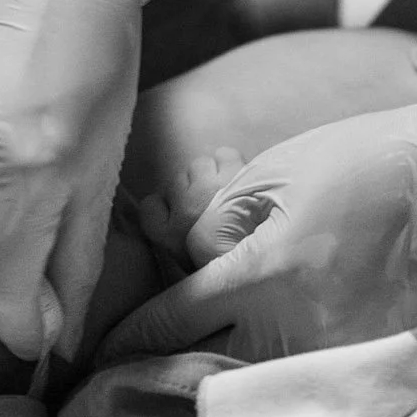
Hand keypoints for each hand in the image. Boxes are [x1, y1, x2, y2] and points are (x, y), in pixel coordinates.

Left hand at [100, 88, 416, 363]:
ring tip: (188, 375)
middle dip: (169, 373)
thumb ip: (219, 221)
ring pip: (258, 382)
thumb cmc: (363, 160)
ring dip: (223, 379)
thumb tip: (190, 263)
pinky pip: (310, 382)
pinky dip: (282, 377)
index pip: (177, 319)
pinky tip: (265, 365)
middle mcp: (299, 322)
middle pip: (210, 370)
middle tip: (127, 378)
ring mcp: (340, 352)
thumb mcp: (276, 171)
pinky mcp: (375, 364)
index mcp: (267, 267)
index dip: (134, 338)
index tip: (103, 349)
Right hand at [135, 146, 247, 264]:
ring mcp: (210, 188)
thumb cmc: (227, 262)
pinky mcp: (234, 171)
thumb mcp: (188, 261)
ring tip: (225, 189)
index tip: (177, 213)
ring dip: (210, 174)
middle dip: (191, 190)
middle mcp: (185, 208)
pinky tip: (238, 177)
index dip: (164, 206)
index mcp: (170, 235)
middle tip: (210, 204)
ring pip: (199, 164)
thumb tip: (162, 208)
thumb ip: (170, 236)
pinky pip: (223, 154)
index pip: (150, 206)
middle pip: (176, 181)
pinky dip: (230, 162)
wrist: (267, 257)